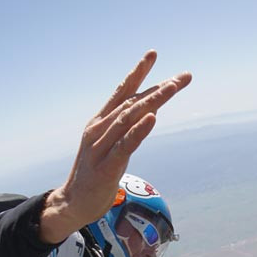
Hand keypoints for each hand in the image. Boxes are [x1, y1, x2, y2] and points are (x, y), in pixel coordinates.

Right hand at [40, 51, 191, 243]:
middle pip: (132, 102)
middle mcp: (99, 129)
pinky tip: (153, 118)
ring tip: (173, 88)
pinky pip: (125, 145)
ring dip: (153, 102)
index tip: (153, 53)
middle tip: (183, 77)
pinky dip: (139, 130)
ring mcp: (101, 146)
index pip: (122, 91)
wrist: (72, 203)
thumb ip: (125, 129)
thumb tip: (148, 113)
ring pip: (130, 118)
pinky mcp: (106, 166)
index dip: (138, 72)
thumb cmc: (94, 175)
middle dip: (159, 87)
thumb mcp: (110, 147)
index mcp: (100, 122)